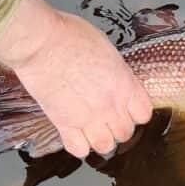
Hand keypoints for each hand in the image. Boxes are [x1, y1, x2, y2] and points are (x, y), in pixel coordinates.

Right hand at [0, 0, 151, 157]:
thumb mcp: (107, 49)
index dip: (135, 112)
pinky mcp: (64, 123)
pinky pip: (79, 149)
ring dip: (100, 139)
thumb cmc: (70, 36)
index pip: (143, 114)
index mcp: (125, 85)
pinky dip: (78, 145)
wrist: (41, 42)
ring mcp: (89, 117)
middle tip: (106, 117)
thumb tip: (116, 78)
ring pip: (106, 146)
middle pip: (125, 133)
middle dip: (117, 127)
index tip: (127, 108)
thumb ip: (116, 72)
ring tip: (92, 128)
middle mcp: (111, 105)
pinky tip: (74, 133)